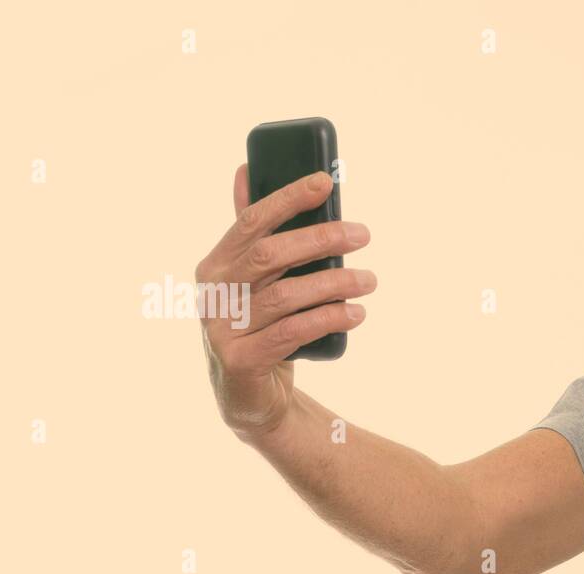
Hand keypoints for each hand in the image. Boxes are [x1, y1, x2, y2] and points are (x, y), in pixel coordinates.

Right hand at [195, 164, 375, 439]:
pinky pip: (291, 333)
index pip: (251, 221)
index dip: (287, 199)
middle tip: (364, 234)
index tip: (326, 181)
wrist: (249, 396)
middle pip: (270, 255)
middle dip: (321, 239)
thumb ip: (253, 232)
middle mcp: (213, 292)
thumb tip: (247, 168)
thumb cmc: (259, 326)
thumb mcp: (253, 280)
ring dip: (335, 283)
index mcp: (216, 263)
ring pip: (286, 296)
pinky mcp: (241, 360)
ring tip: (370, 279)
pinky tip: (356, 313)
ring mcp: (222, 328)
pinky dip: (328, 319)